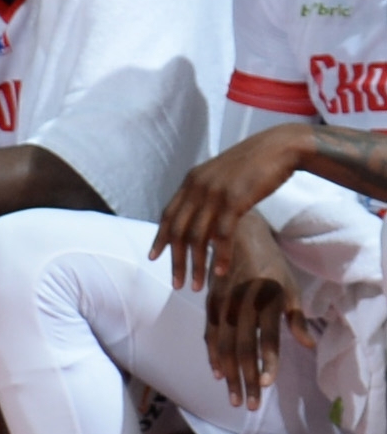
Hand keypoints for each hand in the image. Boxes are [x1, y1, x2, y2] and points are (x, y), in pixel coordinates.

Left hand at [155, 125, 309, 287]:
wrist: (280, 148)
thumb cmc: (254, 164)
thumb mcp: (221, 176)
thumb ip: (206, 193)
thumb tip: (199, 216)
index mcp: (191, 180)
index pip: (168, 215)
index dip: (160, 238)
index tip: (153, 258)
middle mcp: (197, 187)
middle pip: (179, 231)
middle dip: (176, 260)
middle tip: (177, 284)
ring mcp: (215, 194)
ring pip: (197, 237)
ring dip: (196, 264)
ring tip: (197, 285)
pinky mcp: (235, 200)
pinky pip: (222, 235)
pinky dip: (220, 255)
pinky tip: (221, 271)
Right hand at [202, 210, 307, 408]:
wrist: (237, 235)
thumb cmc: (270, 264)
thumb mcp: (290, 287)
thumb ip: (297, 318)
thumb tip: (307, 345)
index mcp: (265, 300)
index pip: (265, 339)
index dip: (266, 362)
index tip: (265, 385)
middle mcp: (241, 305)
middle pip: (242, 349)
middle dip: (245, 379)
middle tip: (247, 405)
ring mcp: (222, 305)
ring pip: (223, 346)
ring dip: (228, 374)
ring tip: (233, 397)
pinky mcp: (210, 304)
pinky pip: (210, 334)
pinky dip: (213, 355)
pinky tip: (217, 372)